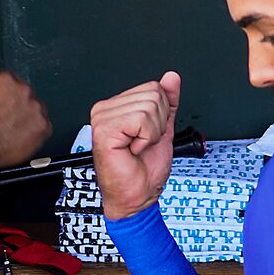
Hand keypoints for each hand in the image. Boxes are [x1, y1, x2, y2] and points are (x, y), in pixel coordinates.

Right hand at [0, 55, 50, 166]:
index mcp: (6, 80)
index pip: (11, 82)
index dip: (3, 96)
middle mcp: (24, 90)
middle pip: (25, 95)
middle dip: (16, 105)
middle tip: (4, 119)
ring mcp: (36, 109)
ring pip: (35, 110)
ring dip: (27, 117)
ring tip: (11, 129)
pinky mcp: (44, 126)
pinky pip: (43, 126)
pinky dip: (35, 131)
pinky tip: (21, 136)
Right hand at [90, 73, 181, 219]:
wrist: (136, 196)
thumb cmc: (143, 171)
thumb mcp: (163, 129)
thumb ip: (167, 102)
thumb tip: (171, 78)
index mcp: (116, 106)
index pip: (154, 88)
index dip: (161, 115)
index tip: (147, 136)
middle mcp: (105, 109)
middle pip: (153, 94)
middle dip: (158, 124)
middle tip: (142, 144)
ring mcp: (102, 117)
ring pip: (149, 107)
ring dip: (152, 134)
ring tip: (137, 148)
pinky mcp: (104, 129)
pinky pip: (142, 120)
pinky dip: (146, 139)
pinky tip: (132, 150)